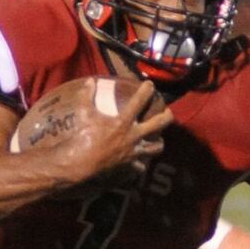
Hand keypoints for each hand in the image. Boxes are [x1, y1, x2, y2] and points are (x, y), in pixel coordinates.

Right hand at [55, 79, 173, 186]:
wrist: (81, 164)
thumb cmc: (82, 137)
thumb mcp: (83, 113)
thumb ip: (86, 96)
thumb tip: (89, 81)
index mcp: (124, 122)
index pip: (139, 101)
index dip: (146, 90)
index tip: (150, 85)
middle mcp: (134, 136)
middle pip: (159, 124)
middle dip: (167, 115)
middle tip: (168, 111)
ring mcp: (134, 152)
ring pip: (156, 147)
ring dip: (159, 143)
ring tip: (159, 140)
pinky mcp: (130, 166)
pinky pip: (141, 167)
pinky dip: (141, 165)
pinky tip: (141, 164)